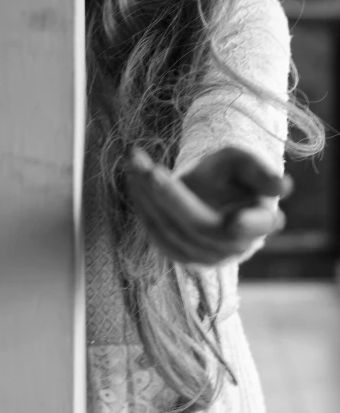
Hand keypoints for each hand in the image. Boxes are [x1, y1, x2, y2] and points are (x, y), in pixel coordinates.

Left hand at [126, 146, 291, 265]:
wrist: (209, 194)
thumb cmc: (230, 175)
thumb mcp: (243, 163)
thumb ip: (259, 173)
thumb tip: (283, 188)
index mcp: (259, 221)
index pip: (256, 226)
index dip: (249, 225)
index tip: (235, 220)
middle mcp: (232, 245)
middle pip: (200, 225)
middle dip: (172, 197)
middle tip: (151, 169)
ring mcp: (203, 255)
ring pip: (170, 228)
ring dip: (147, 194)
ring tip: (134, 160)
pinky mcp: (177, 253)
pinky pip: (154, 230)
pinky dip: (140, 202)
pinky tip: (132, 174)